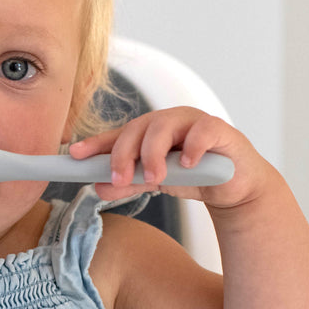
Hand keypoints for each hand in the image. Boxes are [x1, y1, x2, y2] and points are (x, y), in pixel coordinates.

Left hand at [69, 106, 269, 208]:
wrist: (233, 185)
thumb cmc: (193, 176)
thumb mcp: (155, 182)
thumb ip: (128, 183)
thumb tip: (98, 186)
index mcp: (148, 132)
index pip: (118, 135)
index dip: (96, 143)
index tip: (75, 155)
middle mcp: (167, 122)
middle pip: (137, 128)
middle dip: (123, 154)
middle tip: (117, 179)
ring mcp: (193, 123)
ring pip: (165, 126)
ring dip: (154, 153)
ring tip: (153, 178)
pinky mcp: (219, 130)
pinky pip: (202, 130)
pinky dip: (192, 147)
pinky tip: (186, 164)